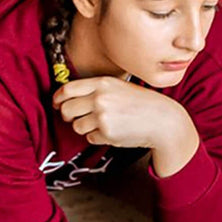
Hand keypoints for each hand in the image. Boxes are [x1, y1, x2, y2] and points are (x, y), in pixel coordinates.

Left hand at [54, 76, 195, 151]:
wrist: (163, 120)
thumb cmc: (142, 104)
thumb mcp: (119, 87)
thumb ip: (96, 90)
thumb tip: (69, 99)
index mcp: (102, 83)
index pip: (67, 90)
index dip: (58, 99)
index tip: (58, 104)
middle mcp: (100, 98)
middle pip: (67, 109)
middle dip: (68, 116)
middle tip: (75, 119)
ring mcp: (103, 116)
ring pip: (77, 126)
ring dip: (86, 128)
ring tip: (103, 125)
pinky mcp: (107, 133)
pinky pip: (90, 138)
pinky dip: (98, 137)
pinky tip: (113, 132)